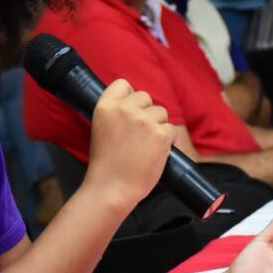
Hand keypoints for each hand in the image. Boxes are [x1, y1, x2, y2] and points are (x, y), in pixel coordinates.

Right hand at [84, 79, 175, 211]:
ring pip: (161, 112)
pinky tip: (155, 153)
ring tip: (145, 147)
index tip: (129, 112)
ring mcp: (144, 121)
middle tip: (138, 135)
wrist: (111, 188)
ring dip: (158, 127)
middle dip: (146, 113)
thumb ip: (116, 113)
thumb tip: (134, 104)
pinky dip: (167, 141)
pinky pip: (172, 129)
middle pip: (146, 97)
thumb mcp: (101, 128)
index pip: (124, 84)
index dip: (129, 97)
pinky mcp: (161, 134)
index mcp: (106, 106)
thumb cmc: (106, 163)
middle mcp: (125, 109)